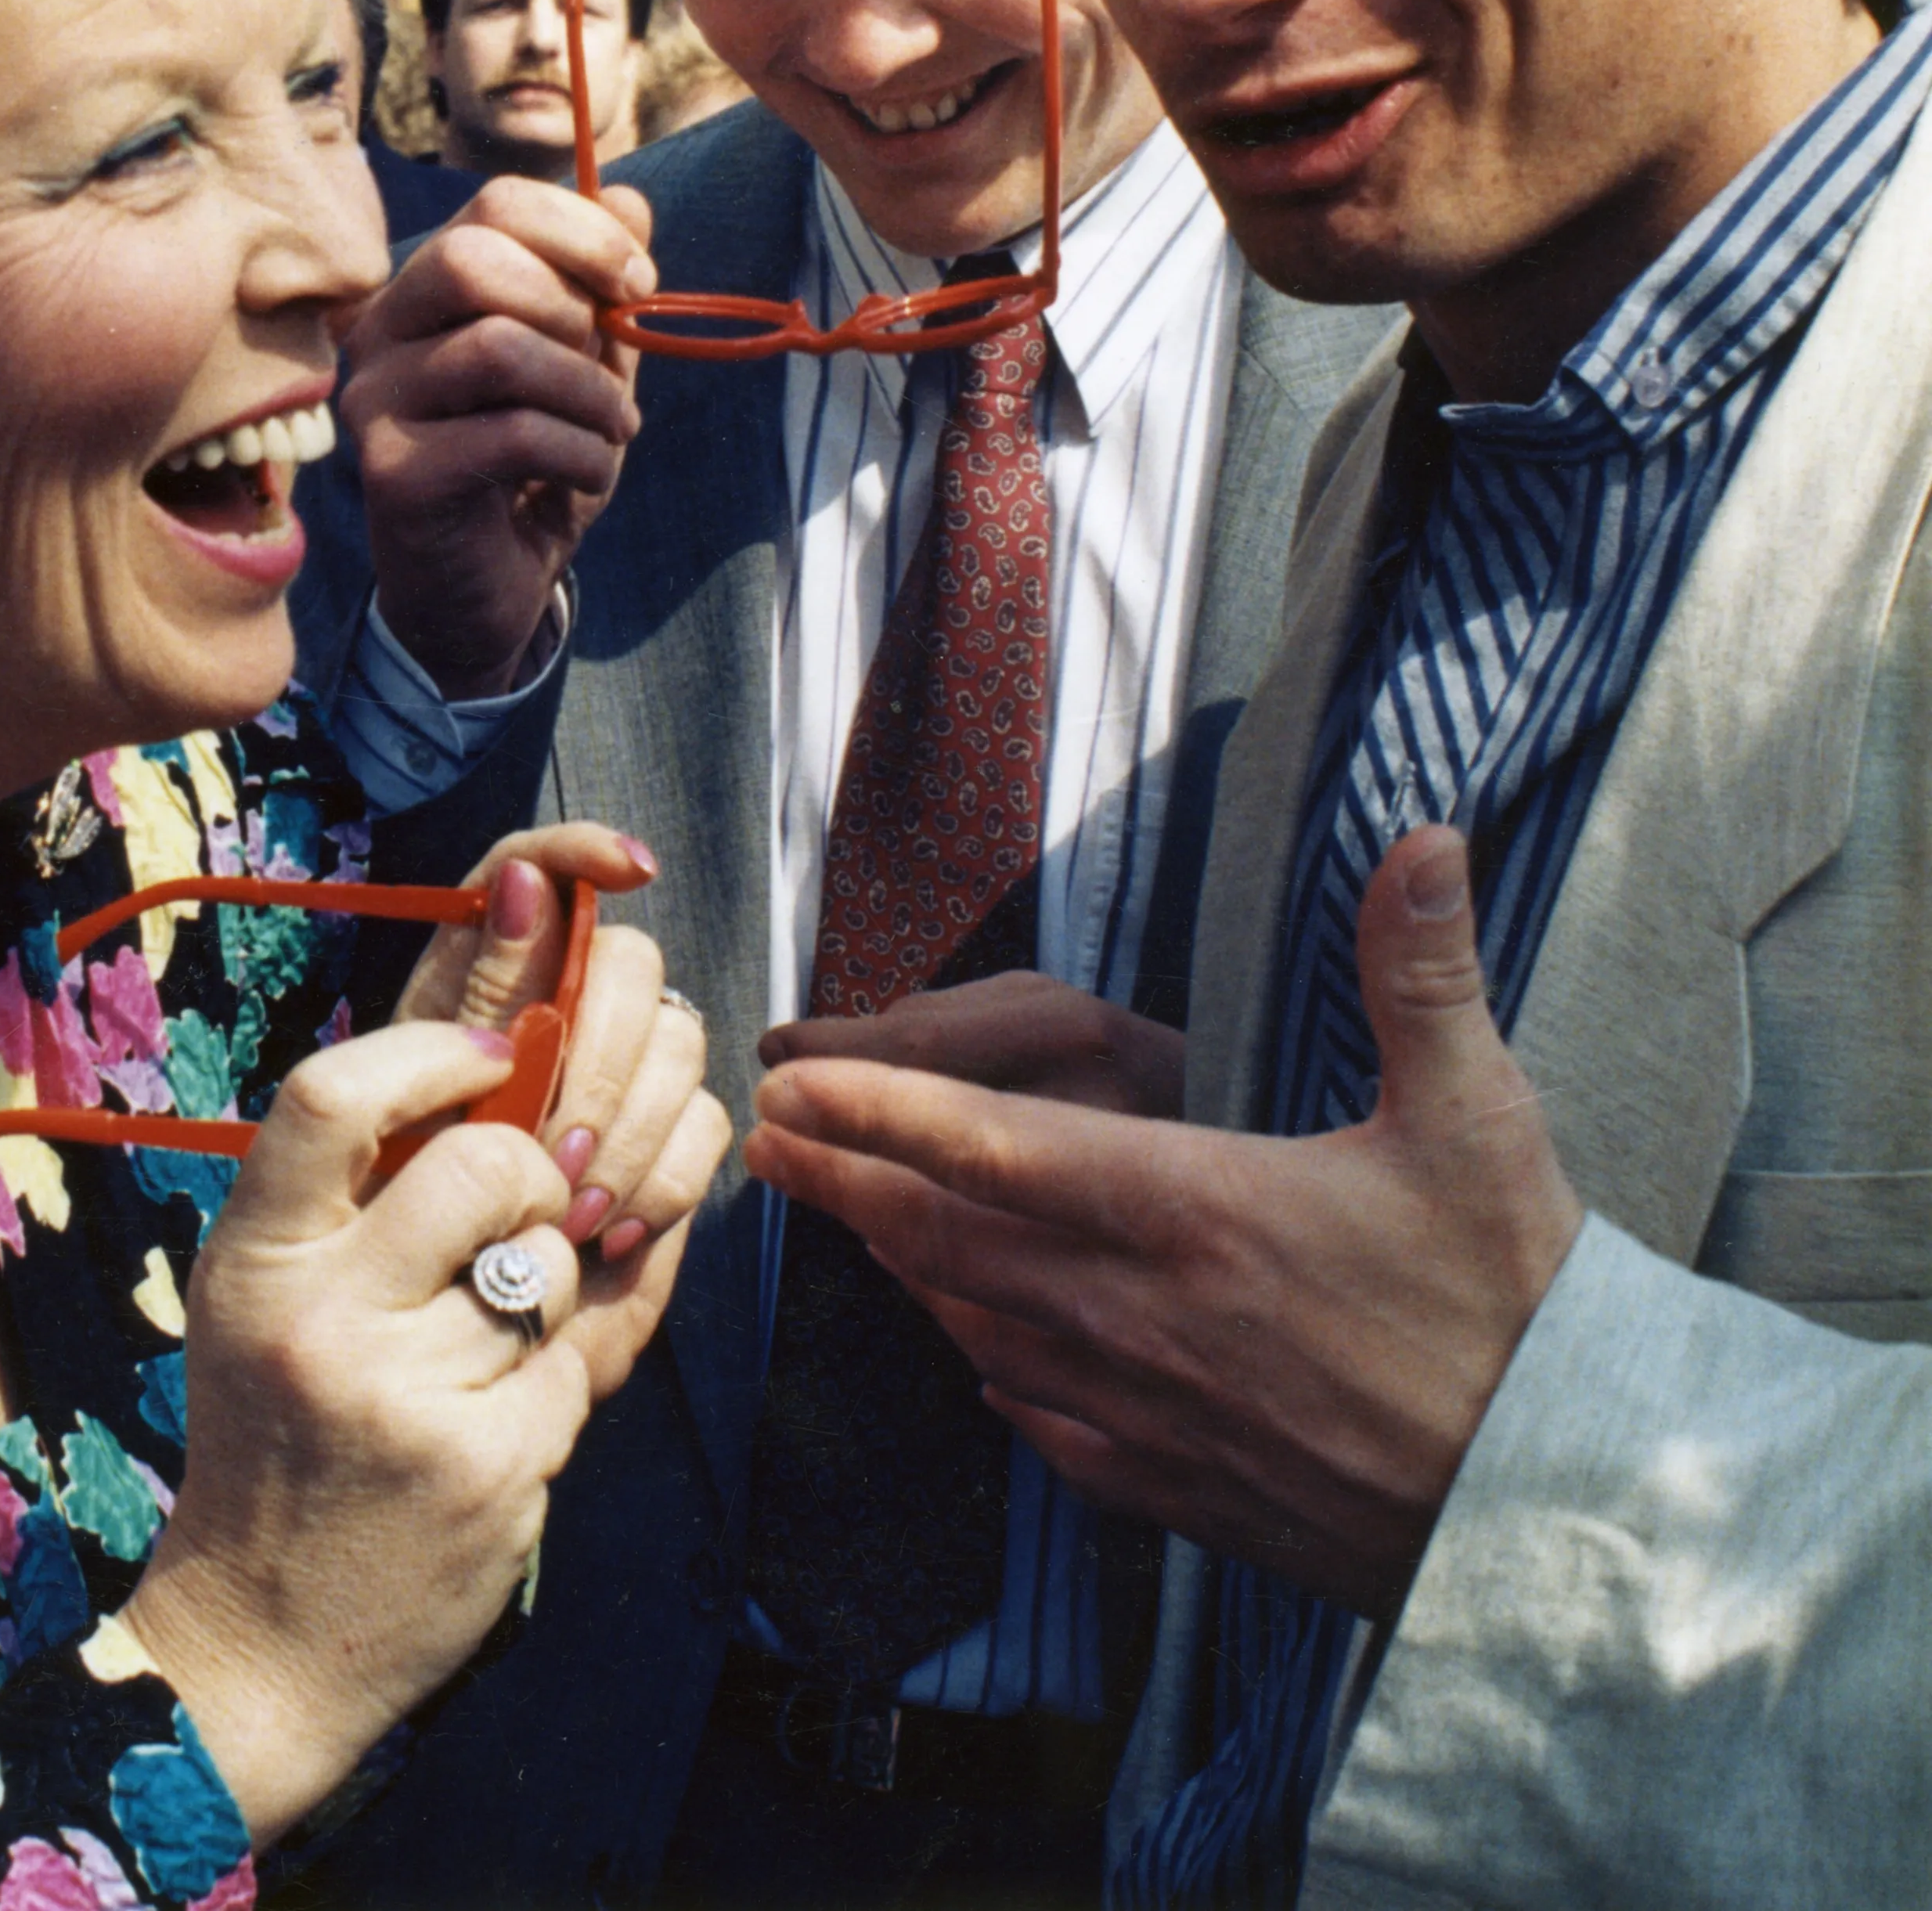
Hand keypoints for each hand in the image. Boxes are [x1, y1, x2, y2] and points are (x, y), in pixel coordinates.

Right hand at [121, 1022, 591, 1842]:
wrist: (264, 1632)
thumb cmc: (279, 1429)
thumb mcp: (272, 1289)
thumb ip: (358, 1178)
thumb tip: (496, 1029)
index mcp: (254, 1254)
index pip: (333, 1094)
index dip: (436, 1048)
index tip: (496, 1049)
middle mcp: (318, 1317)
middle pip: (487, 1165)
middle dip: (533, 1176)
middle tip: (518, 1215)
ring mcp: (406, 1396)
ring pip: (553, 1263)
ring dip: (551, 1282)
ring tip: (488, 1339)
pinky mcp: (490, 1468)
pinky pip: (582, 1357)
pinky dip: (562, 1371)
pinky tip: (502, 1412)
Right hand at [340, 179, 656, 696]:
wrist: (487, 594)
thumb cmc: (532, 470)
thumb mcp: (584, 369)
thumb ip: (601, 289)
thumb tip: (631, 198)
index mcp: (424, 291)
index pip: (492, 205)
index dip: (581, 231)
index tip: (637, 283)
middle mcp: (379, 334)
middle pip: (470, 257)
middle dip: (570, 307)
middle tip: (608, 369)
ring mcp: (374, 402)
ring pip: (495, 347)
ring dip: (589, 393)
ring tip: (613, 433)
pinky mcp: (391, 472)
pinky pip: (509, 433)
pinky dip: (579, 453)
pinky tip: (587, 477)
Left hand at [396, 826, 732, 1399]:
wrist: (411, 1408)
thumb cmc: (372, 1270)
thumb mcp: (396, 1133)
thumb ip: (469, 1003)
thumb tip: (523, 878)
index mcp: (463, 992)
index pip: (530, 869)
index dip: (579, 845)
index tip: (628, 867)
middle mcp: (549, 1018)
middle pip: (622, 958)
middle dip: (600, 1053)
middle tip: (553, 1156)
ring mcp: (615, 1082)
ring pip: (676, 1036)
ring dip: (629, 1128)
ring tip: (566, 1217)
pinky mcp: (663, 1152)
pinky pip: (706, 1122)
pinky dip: (662, 1179)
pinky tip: (606, 1235)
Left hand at [744, 829, 1583, 1621]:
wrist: (1572, 1509)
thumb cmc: (1521, 1304)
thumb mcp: (1478, 1119)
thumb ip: (1423, 971)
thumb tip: (1423, 831)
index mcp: (1192, 1209)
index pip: (989, 1147)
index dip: (877, 1110)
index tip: (788, 1083)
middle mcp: (1142, 1313)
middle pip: (948, 1236)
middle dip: (847, 1179)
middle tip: (766, 1139)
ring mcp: (1151, 1411)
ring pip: (980, 1325)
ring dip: (902, 1266)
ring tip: (845, 1215)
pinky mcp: (1178, 1487)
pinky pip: (1043, 1421)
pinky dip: (987, 1367)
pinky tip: (970, 1347)